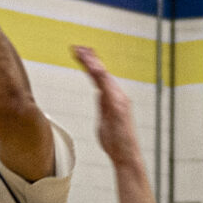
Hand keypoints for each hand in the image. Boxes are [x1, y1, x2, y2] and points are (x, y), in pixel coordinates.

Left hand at [72, 45, 144, 169]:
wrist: (126, 155)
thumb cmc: (115, 141)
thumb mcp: (104, 119)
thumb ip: (103, 105)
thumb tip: (99, 96)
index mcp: (113, 98)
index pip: (100, 76)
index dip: (90, 64)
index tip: (79, 54)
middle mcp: (118, 95)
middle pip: (102, 72)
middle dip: (90, 58)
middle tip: (76, 47)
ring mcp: (119, 100)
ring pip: (104, 75)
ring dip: (92, 62)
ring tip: (80, 52)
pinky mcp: (118, 106)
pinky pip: (107, 87)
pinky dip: (99, 75)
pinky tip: (92, 67)